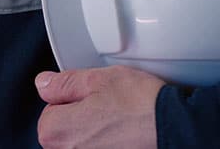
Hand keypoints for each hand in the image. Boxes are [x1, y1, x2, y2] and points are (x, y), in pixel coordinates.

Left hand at [35, 65, 164, 148]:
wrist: (177, 129)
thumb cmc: (141, 106)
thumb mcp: (97, 79)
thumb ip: (63, 83)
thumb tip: (44, 84)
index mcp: (55, 131)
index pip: (49, 110)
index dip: (71, 99)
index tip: (91, 96)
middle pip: (64, 129)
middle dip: (82, 116)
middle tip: (109, 107)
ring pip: (83, 141)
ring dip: (97, 131)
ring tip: (121, 121)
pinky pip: (100, 148)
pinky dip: (111, 142)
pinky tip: (127, 135)